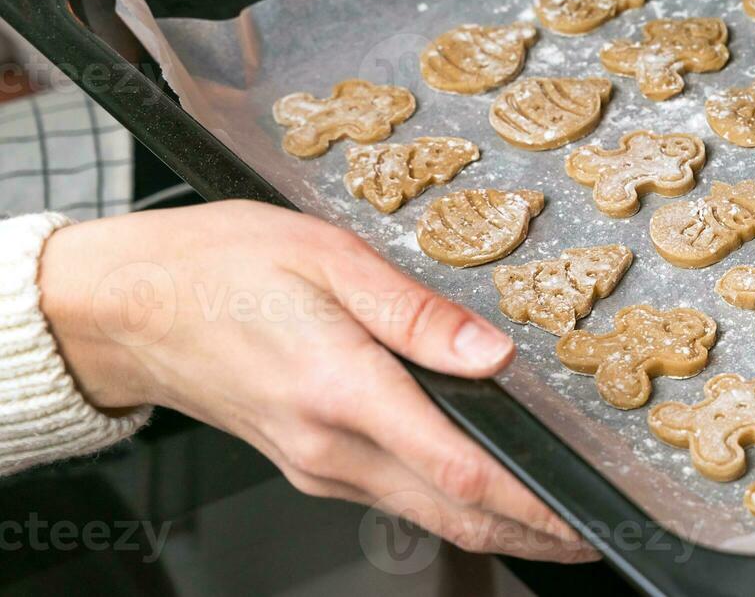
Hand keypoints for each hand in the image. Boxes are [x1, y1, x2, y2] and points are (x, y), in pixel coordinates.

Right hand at [37, 200, 596, 563]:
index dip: (529, 500)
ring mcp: (314, 466)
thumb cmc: (219, 266)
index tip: (580, 513)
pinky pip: (391, 498)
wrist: (126, 307)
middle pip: (450, 513)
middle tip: (590, 535)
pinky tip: (478, 490)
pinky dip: (446, 505)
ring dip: (493, 525)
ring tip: (553, 520)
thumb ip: (418, 313)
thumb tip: (493, 353)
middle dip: (528, 532)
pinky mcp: (307, 465)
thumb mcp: (328, 256)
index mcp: (342, 388)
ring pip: (423, 515)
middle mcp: (329, 446)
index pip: (456, 468)